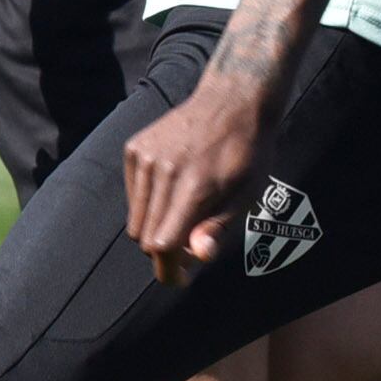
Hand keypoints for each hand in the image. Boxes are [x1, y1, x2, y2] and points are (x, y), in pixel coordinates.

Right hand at [120, 75, 271, 284]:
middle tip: (193, 244)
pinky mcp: (134, 149)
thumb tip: (197, 258)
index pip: (162, 245)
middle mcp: (162, 171)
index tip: (180, 279)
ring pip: (136, 221)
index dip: (168, 271)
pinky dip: (149, 204)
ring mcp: (144, 157)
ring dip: (157, 228)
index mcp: (193, 186)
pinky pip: (133, 196)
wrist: (232, 101)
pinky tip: (174, 188)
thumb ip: (218, 227)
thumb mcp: (246, 194)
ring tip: (186, 213)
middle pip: (145, 237)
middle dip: (166, 252)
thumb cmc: (247, 153)